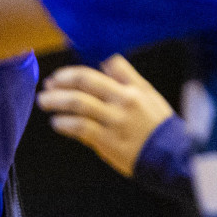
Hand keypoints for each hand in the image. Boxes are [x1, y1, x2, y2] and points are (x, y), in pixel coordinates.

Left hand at [36, 55, 174, 177]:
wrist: (172, 157)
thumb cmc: (157, 124)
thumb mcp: (148, 94)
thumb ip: (125, 76)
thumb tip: (103, 59)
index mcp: (132, 88)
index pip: (98, 71)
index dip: (72, 72)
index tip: (58, 76)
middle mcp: (124, 101)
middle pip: (85, 83)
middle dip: (60, 82)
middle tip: (47, 85)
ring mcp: (116, 122)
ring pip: (79, 104)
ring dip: (56, 101)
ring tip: (44, 102)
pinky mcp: (109, 142)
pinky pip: (81, 128)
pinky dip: (65, 124)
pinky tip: (57, 123)